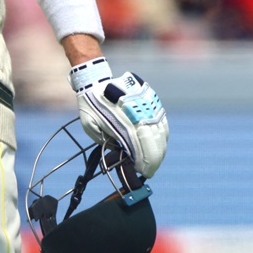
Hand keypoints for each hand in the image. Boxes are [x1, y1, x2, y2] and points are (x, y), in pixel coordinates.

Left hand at [70, 57, 168, 177]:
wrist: (95, 80)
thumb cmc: (90, 106)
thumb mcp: (91, 127)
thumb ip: (107, 141)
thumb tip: (123, 153)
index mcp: (123, 120)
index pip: (141, 146)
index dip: (145, 162)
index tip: (144, 172)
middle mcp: (139, 112)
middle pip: (154, 140)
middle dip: (154, 159)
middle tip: (149, 170)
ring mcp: (147, 104)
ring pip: (161, 131)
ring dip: (160, 148)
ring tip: (155, 160)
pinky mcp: (151, 100)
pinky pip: (162, 121)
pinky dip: (162, 135)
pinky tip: (159, 144)